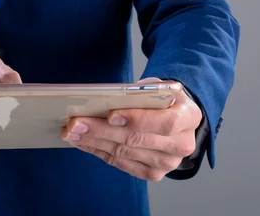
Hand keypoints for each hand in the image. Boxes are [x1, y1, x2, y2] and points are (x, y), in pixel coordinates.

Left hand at [61, 78, 201, 181]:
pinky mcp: (152, 174)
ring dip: (93, 141)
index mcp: (189, 117)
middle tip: (75, 123)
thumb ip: (138, 92)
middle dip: (101, 130)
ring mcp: (167, 163)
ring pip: (124, 152)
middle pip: (136, 139)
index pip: (164, 122)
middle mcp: (182, 144)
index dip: (137, 119)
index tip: (110, 115)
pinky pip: (120, 163)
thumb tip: (104, 98)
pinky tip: (82, 142)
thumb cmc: (162, 99)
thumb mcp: (156, 87)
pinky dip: (97, 151)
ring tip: (71, 132)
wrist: (176, 119)